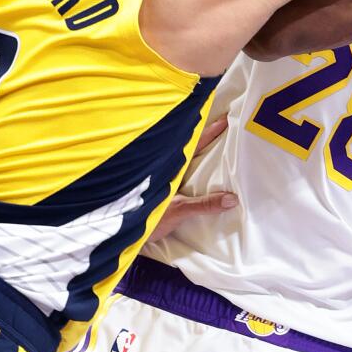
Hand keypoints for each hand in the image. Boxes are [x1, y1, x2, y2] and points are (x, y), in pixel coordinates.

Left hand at [149, 117, 237, 242]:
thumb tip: (232, 198)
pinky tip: (199, 171)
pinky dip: (191, 169)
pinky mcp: (157, 189)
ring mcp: (160, 177)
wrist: (120, 232)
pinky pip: (178, 172)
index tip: (225, 119)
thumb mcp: (178, 210)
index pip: (195, 144)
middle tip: (222, 125)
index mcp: (170, 166)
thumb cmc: (144, 217)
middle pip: (188, 148)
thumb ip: (204, 204)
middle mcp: (165, 168)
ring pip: (181, 159)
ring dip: (197, 153)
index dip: (210, 132)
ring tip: (214, 144)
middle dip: (204, 137)